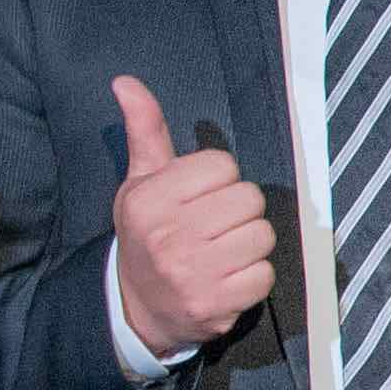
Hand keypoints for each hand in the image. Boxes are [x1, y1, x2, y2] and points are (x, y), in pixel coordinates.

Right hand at [107, 74, 278, 359]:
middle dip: (238, 210)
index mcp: (150, 201)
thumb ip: (145, 130)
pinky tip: (228, 277)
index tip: (200, 197)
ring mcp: (192, 274)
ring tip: (222, 251)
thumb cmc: (146, 235)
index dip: (219, 179)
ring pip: (262, 235)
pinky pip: (265, 274)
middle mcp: (168, 236)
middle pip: (249, 198)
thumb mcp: (139, 182)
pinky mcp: (215, 306)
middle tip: (215, 225)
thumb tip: (126, 82)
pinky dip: (253, 277)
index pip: (222, 166)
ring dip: (249, 243)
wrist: (134, 307)